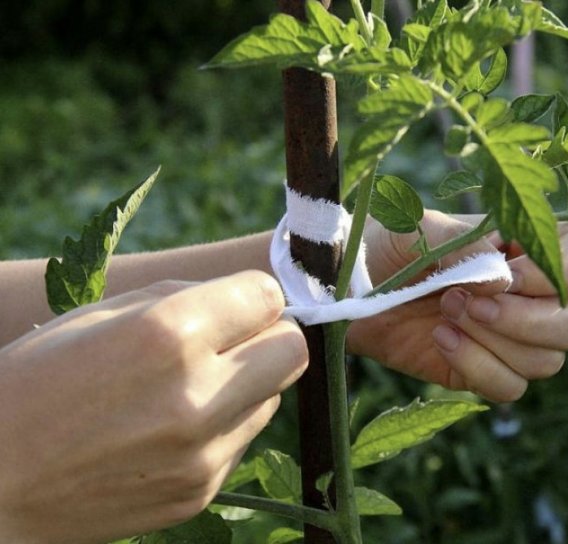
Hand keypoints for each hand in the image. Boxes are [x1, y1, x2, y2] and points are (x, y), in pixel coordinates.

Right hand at [0, 271, 306, 543]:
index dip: (253, 295)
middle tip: (233, 339)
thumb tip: (249, 298)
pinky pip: (242, 441)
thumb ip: (183, 298)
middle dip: (270, 336)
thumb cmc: (35, 381)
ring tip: (189, 387)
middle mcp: (196, 397)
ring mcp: (202, 454)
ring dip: (247, 383)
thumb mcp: (98, 314)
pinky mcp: (200, 492)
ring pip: (272, 398)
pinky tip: (171, 428)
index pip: (269, 297)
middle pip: (293, 350)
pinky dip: (223, 426)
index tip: (236, 302)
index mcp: (168, 336)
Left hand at [347, 211, 567, 402]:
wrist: (347, 287)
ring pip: (548, 361)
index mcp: (528, 246)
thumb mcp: (420, 230)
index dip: (562, 270)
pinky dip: (477, 368)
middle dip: (528, 320)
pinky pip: (510, 388)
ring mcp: (512, 338)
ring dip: (493, 341)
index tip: (507, 273)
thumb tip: (503, 281)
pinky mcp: (485, 371)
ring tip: (444, 312)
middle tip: (466, 302)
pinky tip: (440, 340)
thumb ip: (463, 247)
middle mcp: (532, 294)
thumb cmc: (388, 244)